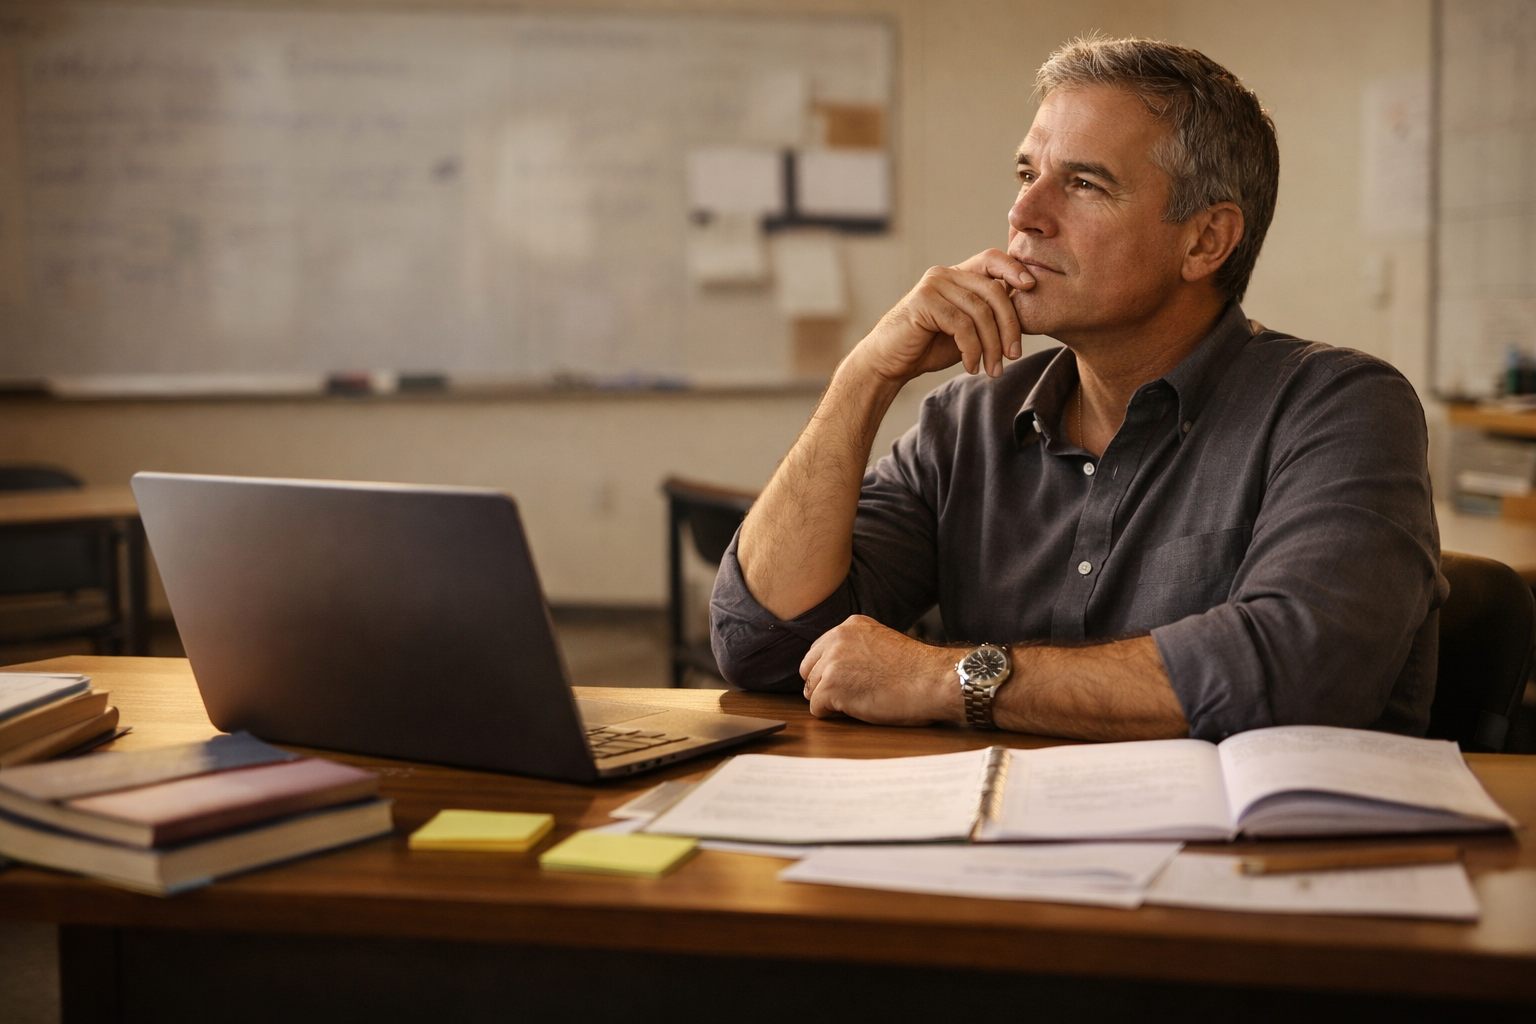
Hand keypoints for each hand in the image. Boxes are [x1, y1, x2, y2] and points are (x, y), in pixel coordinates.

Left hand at [800, 615, 962, 725]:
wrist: (934, 680)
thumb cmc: (918, 670)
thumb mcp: (881, 644)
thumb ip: (857, 648)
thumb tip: (838, 669)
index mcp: (849, 626)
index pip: (819, 651)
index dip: (830, 671)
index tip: (847, 682)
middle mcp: (836, 639)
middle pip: (809, 670)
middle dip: (823, 685)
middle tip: (848, 697)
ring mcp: (831, 663)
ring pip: (811, 690)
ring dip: (831, 701)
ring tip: (859, 703)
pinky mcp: (831, 687)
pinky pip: (816, 709)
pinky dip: (832, 716)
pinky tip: (857, 710)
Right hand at [847, 250, 1034, 385]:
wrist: (889, 363)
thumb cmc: (927, 347)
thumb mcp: (966, 329)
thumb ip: (988, 316)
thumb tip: (1025, 312)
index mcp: (956, 275)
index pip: (992, 259)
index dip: (1014, 269)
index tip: (1031, 287)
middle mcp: (944, 274)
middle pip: (993, 291)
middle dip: (1009, 326)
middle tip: (1014, 355)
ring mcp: (932, 286)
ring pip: (980, 312)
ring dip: (991, 346)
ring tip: (993, 370)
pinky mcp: (923, 303)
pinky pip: (961, 325)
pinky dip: (972, 350)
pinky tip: (971, 366)